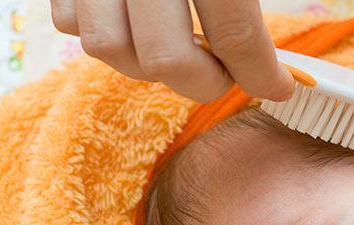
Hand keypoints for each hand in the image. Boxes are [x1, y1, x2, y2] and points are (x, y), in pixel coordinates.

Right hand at [50, 0, 294, 102]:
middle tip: (226, 70)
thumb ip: (249, 7)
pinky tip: (134, 22)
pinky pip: (71, 26)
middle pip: (167, 58)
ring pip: (108, 49)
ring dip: (148, 62)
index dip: (263, 75)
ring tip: (178, 44)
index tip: (280, 87)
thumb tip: (281, 69)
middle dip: (204, 80)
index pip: (236, 37)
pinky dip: (106, 35)